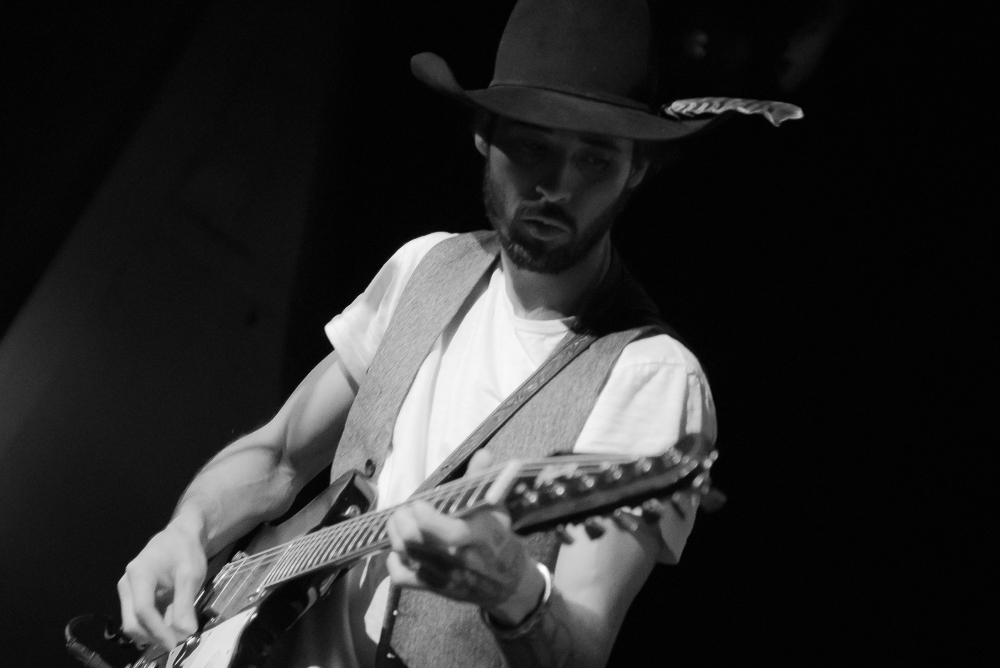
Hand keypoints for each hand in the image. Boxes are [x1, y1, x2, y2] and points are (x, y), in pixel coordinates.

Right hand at [118, 512, 207, 650]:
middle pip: (132, 621)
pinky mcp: (133, 596)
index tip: (175, 645)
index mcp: (139, 574)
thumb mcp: (190, 575)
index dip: (157, 631)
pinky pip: (139, 618)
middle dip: (153, 636)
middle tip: (177, 644)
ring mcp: (128, 591)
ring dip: (152, 634)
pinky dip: (153, 627)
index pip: (143, 610)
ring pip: (133, 622)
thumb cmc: (185, 552)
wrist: (180, 536)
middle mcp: (127, 584)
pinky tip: (170, 628)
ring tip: (176, 636)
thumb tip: (185, 633)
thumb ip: (185, 604)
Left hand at [385, 451, 544, 623]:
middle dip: (403, 519)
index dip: (424, 515)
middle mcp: (458, 559)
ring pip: (404, 554)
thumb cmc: (499, 539)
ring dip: (394, 533)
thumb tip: (482, 454)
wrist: (507, 582)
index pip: (447, 532)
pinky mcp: (431, 588)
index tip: (420, 502)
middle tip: (406, 509)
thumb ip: (484, 481)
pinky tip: (402, 549)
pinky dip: (393, 560)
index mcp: (478, 537)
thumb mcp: (497, 509)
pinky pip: (400, 576)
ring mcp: (442, 576)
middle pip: (413, 541)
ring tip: (400, 521)